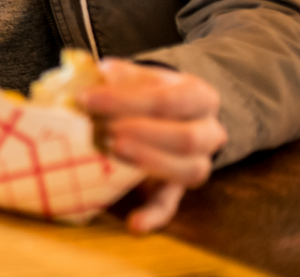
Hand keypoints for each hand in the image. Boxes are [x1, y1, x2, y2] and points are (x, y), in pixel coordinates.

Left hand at [79, 59, 226, 232]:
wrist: (163, 111)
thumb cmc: (144, 90)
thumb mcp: (138, 75)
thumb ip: (121, 76)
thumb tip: (98, 75)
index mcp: (199, 97)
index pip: (170, 100)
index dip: (129, 100)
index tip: (90, 99)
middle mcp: (208, 132)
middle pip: (186, 138)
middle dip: (144, 133)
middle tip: (106, 128)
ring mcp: (197, 163)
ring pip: (187, 171)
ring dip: (148, 162)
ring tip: (112, 150)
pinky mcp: (176, 189)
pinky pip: (171, 205)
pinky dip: (152, 216)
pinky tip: (133, 224)